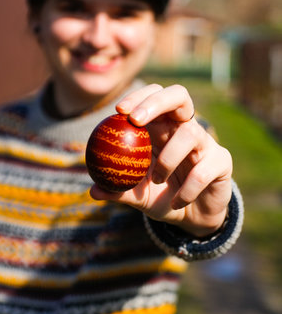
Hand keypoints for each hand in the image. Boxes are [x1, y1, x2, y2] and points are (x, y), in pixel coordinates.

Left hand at [89, 84, 232, 237]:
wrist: (194, 217)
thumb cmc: (163, 198)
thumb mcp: (139, 196)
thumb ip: (119, 192)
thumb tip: (93, 190)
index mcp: (164, 128)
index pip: (154, 96)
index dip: (138, 97)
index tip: (118, 111)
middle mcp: (185, 129)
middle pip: (179, 95)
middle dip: (156, 102)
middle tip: (136, 120)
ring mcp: (206, 143)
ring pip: (190, 133)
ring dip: (169, 158)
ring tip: (158, 181)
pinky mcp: (221, 162)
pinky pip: (204, 170)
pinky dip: (187, 189)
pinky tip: (177, 202)